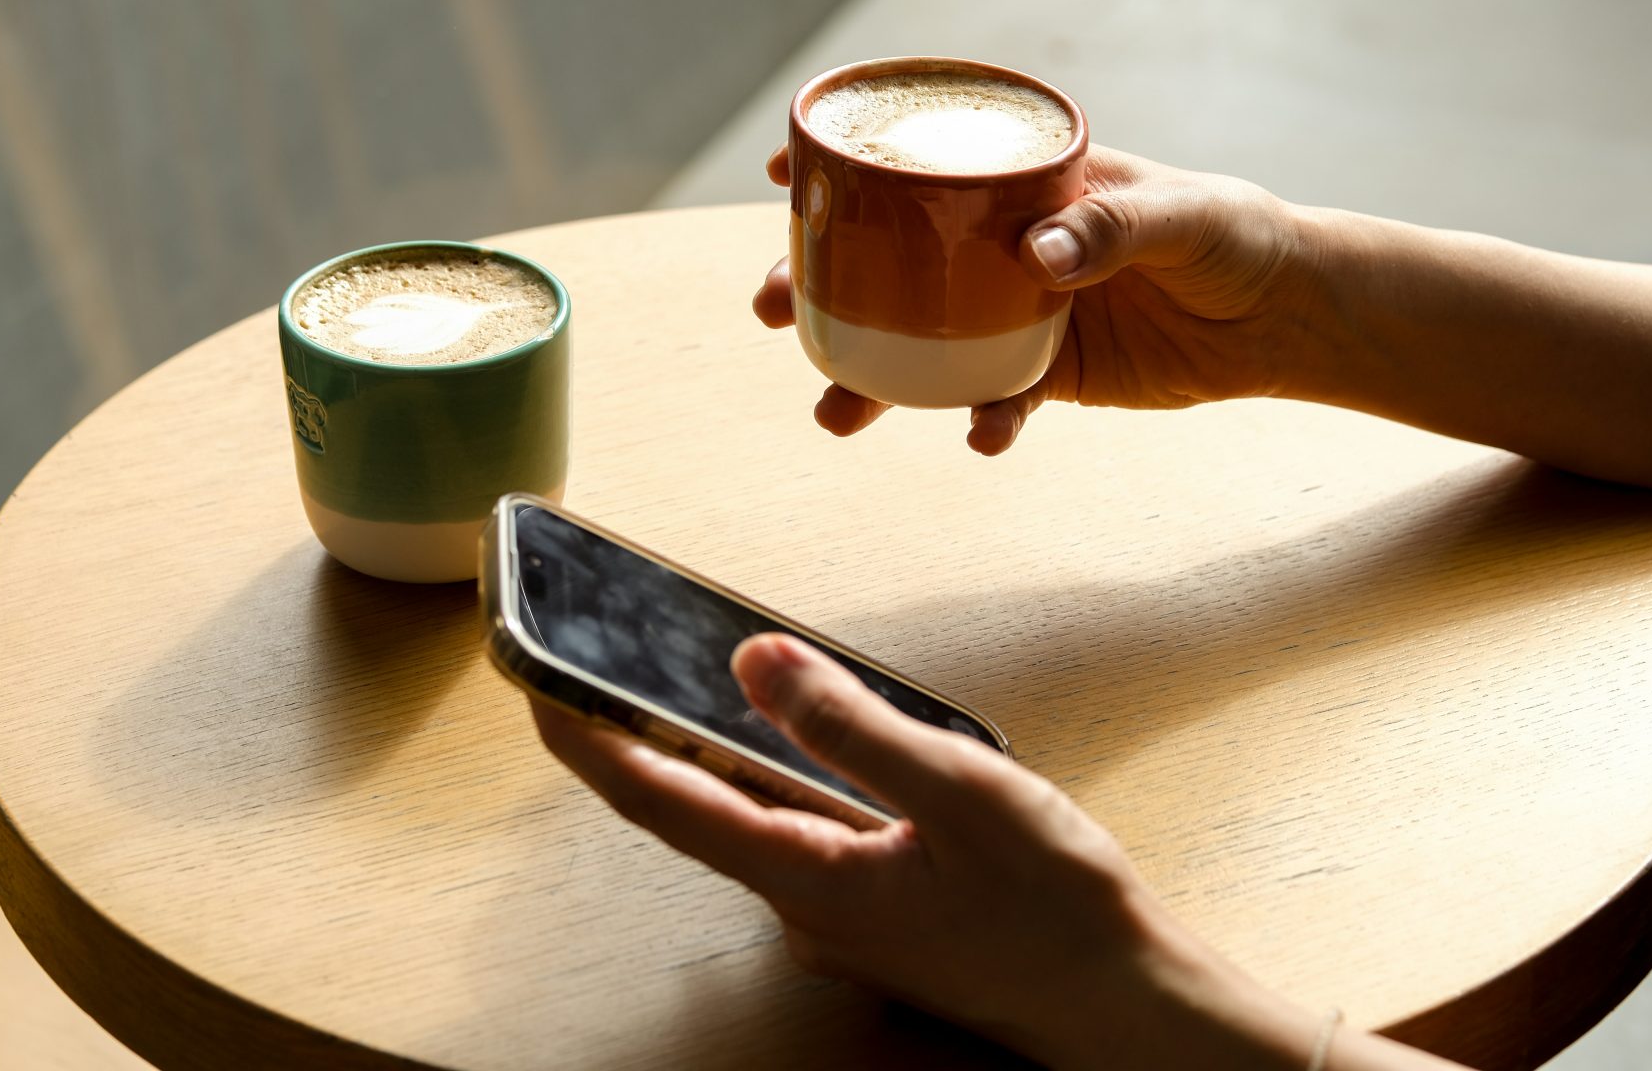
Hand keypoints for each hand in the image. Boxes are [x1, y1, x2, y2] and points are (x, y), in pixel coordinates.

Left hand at [531, 635, 1324, 1069]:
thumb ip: (852, 727)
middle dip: (636, 730)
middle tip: (603, 649)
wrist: (1121, 1002)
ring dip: (714, 748)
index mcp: (805, 879)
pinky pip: (800, 830)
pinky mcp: (872, 910)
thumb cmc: (1054, 908)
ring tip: (698, 669)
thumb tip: (754, 660)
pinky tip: (814, 735)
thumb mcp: (959, 793)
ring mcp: (835, 914)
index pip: (659, 798)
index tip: (530, 679)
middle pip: (691, 803)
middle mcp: (801, 905)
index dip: (585, 737)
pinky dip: (782, 775)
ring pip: (751, 815)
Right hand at [758, 145, 1312, 453]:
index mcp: (1022, 180)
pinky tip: (983, 437)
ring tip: (834, 412)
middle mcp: (1001, 243)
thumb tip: (1036, 256)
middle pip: (887, 256)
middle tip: (767, 306)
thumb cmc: (1234, 234)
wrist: (1281, 318)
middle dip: (817, 280)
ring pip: (918, 339)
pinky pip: (992, 397)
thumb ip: (1113, 227)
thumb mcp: (1183, 215)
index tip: (784, 171)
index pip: (920, 156)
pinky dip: (982, 420)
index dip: (847, 158)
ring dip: (869, 374)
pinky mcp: (1046, 372)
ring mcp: (1014, 310)